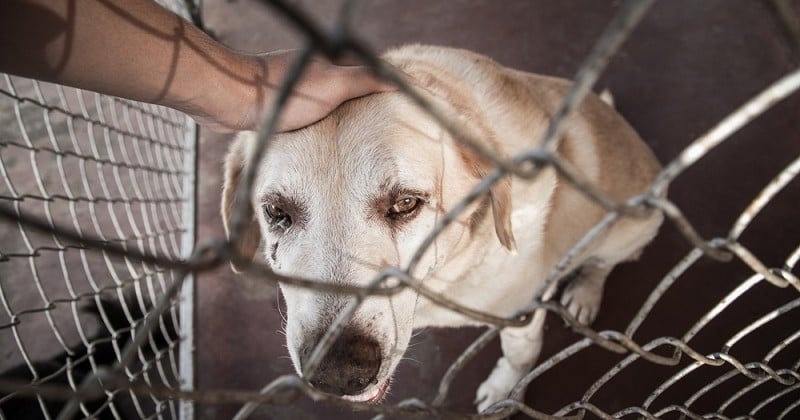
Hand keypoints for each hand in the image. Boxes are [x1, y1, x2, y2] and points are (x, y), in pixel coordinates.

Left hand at [191, 51, 396, 132]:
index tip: (424, 97)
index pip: (378, 70)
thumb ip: (367, 80)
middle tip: (402, 118)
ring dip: (357, 111)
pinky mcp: (286, 103)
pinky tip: (334, 137)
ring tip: (374, 131)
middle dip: (381, 97)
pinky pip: (319, 112)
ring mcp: (304, 87)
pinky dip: (333, 120)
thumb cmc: (285, 93)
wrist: (233, 99)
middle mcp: (322, 71)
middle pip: (360, 83)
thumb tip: (401, 80)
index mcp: (336, 63)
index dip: (401, 83)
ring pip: (339, 99)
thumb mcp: (334, 84)